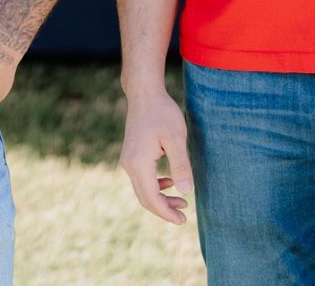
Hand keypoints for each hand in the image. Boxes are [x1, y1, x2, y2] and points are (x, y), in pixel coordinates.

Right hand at [120, 86, 191, 223]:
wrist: (144, 93)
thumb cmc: (162, 113)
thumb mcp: (176, 138)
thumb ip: (181, 165)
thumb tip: (186, 192)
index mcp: (138, 163)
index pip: (151, 198)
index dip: (166, 212)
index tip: (183, 220)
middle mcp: (129, 164)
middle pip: (144, 198)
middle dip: (164, 209)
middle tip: (184, 216)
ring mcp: (128, 159)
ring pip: (143, 189)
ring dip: (161, 198)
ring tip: (182, 201)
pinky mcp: (131, 155)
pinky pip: (142, 179)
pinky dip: (155, 186)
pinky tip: (169, 183)